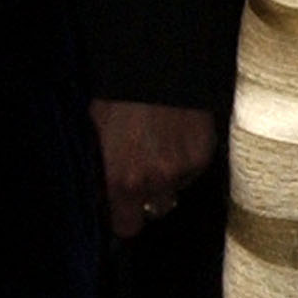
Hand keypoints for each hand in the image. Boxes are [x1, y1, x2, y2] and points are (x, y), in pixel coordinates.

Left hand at [91, 99, 216, 239]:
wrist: (155, 70)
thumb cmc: (118, 99)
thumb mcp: (95, 137)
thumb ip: (102, 172)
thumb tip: (105, 192)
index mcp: (118, 181)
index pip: (125, 226)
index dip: (125, 216)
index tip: (124, 207)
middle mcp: (151, 183)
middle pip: (155, 211)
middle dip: (148, 198)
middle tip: (143, 173)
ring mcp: (181, 172)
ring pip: (175, 189)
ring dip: (168, 177)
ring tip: (160, 146)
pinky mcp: (202, 158)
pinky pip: (193, 172)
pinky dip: (187, 160)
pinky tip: (177, 137)